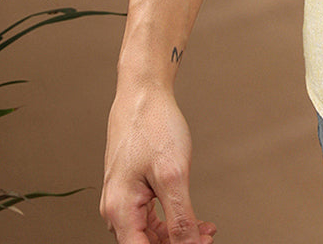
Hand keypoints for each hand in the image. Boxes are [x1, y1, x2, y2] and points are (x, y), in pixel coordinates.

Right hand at [101, 84, 216, 242]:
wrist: (144, 92)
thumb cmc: (154, 124)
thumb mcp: (174, 175)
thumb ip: (180, 219)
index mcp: (120, 211)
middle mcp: (116, 209)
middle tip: (207, 237)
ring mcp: (122, 198)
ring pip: (149, 234)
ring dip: (177, 235)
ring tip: (205, 229)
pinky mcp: (131, 188)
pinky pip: (149, 217)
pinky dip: (171, 220)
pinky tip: (193, 218)